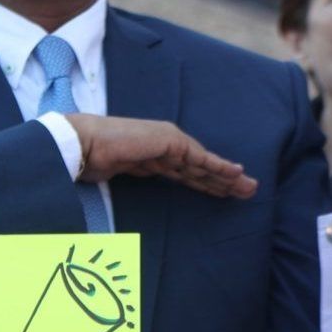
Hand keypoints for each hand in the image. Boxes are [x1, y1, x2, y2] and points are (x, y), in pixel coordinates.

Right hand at [65, 115, 258, 198]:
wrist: (83, 144)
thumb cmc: (89, 158)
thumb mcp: (117, 171)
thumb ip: (133, 173)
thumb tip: (139, 179)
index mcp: (150, 153)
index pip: (184, 169)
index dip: (204, 180)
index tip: (221, 190)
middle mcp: (163, 145)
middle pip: (199, 166)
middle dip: (222, 179)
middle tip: (246, 190)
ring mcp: (168, 141)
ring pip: (204, 163)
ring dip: (228, 176)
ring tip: (249, 187)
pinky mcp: (171, 142)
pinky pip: (199, 159)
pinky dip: (218, 167)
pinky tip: (236, 173)